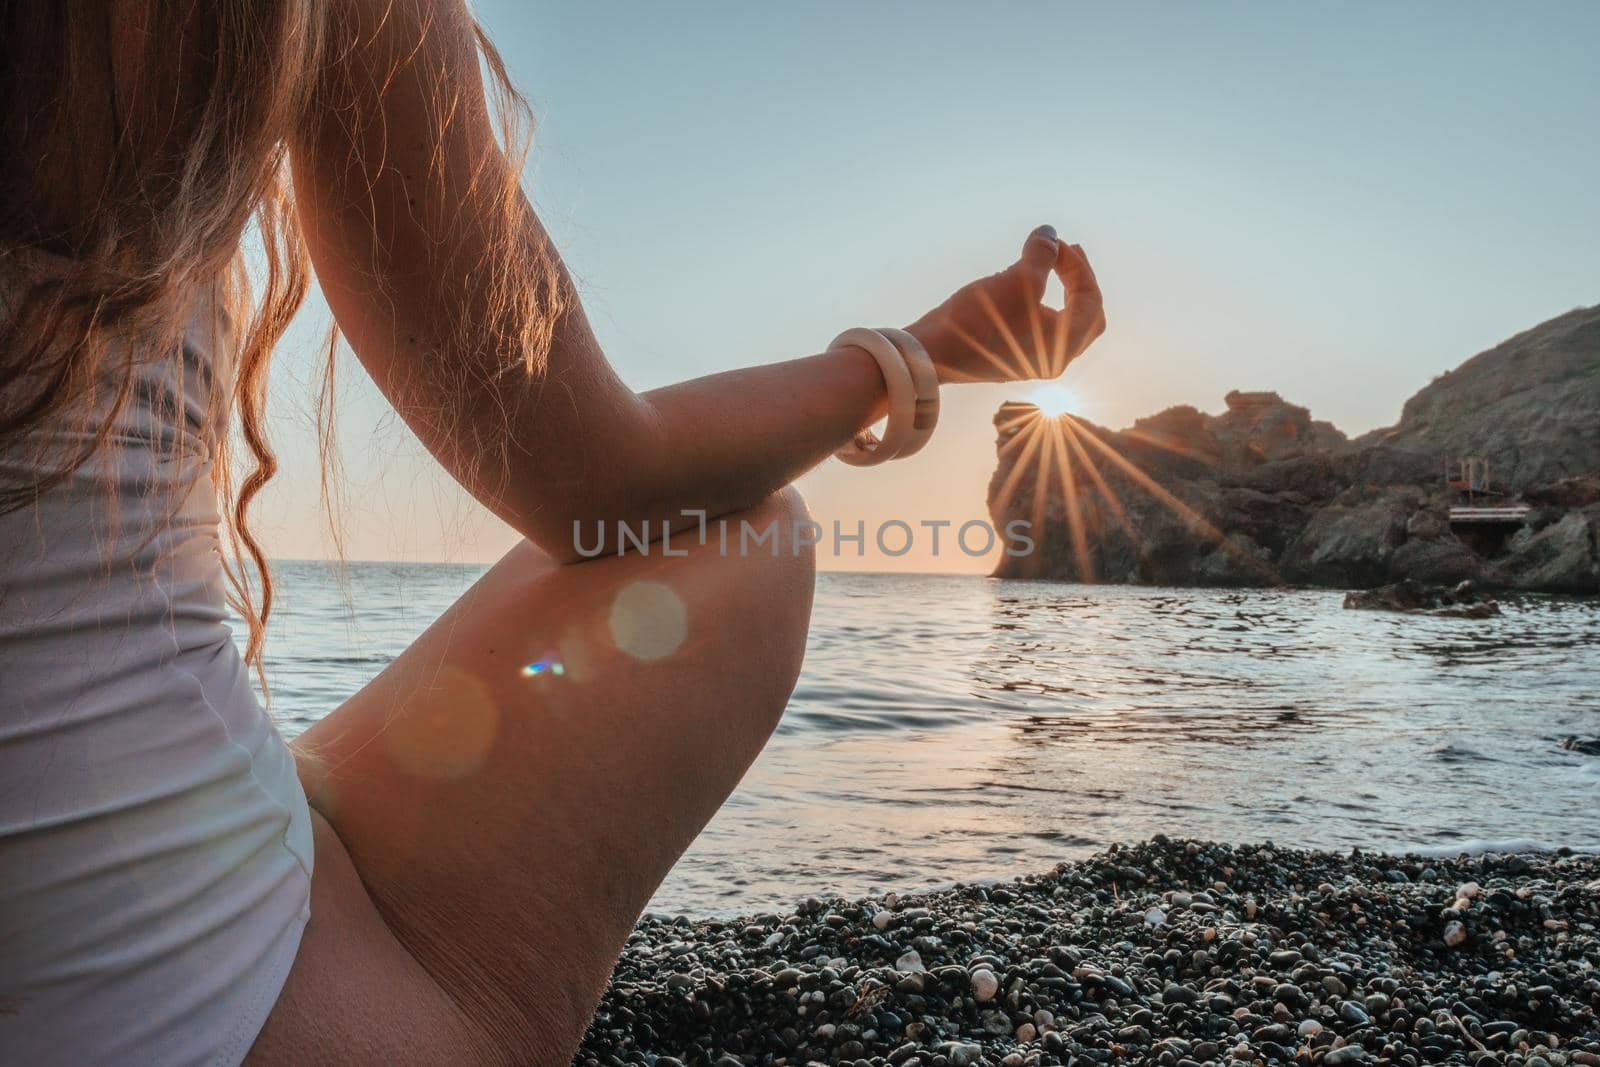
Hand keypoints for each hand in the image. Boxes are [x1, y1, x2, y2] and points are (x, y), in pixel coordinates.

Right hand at [906, 226, 1105, 384]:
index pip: (1091, 300)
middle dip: (1079, 280)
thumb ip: (1041, 254)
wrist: (928, 353)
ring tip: (1047, 262)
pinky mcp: (1009, 356)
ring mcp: (1030, 360)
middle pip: (1085, 316)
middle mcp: (1053, 359)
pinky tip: (1021, 284)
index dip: (1079, 266)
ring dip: (1060, 289)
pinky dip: (1040, 302)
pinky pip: (1038, 326)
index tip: (1056, 243)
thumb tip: (1049, 232)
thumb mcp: (1017, 279)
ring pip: (1062, 321)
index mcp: (1064, 346)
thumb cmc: (977, 320)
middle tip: (1067, 251)